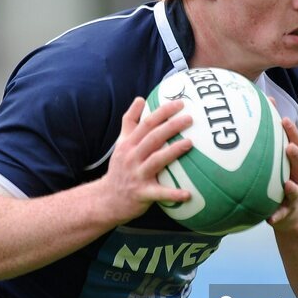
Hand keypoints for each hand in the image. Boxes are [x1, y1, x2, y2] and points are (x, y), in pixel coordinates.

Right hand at [98, 97, 192, 223]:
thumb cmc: (120, 168)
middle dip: (171, 126)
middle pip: (152, 138)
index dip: (163, 112)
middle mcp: (131, 157)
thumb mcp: (121, 143)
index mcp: (128, 144)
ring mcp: (136, 175)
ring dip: (173, 151)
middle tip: (190, 119)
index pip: (146, 123)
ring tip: (190, 144)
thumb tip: (140, 98)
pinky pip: (159, 193)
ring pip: (156, 160)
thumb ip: (130, 121)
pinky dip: (173, 194)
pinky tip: (188, 194)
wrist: (107, 199)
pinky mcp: (141, 194)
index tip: (180, 103)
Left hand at [268, 114, 297, 228]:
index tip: (284, 120)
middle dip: (296, 156)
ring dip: (292, 187)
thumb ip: (267, 142)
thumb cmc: (278, 179)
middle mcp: (297, 177)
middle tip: (289, 147)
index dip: (291, 132)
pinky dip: (277, 216)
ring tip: (287, 185)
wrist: (290, 211)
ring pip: (296, 189)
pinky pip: (282, 215)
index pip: (296, 143)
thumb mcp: (276, 162)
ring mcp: (294, 195)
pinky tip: (270, 219)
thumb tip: (253, 114)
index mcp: (293, 163)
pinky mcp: (287, 212)